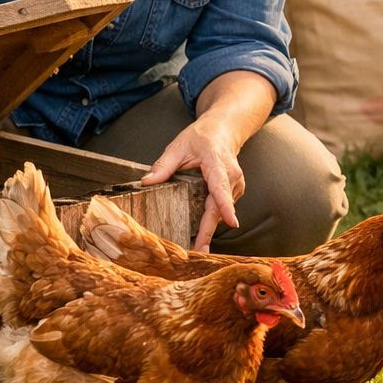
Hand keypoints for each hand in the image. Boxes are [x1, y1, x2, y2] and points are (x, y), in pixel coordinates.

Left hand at [140, 121, 244, 251]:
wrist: (224, 131)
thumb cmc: (202, 137)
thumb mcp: (179, 146)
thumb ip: (163, 165)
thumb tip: (147, 182)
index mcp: (217, 163)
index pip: (221, 187)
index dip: (226, 206)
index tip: (232, 222)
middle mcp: (231, 177)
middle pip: (220, 208)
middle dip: (209, 231)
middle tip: (199, 251)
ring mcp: (236, 186)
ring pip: (220, 212)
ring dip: (208, 228)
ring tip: (197, 247)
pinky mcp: (235, 192)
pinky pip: (221, 210)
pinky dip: (211, 220)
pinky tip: (201, 232)